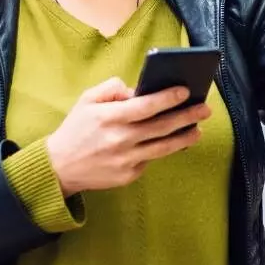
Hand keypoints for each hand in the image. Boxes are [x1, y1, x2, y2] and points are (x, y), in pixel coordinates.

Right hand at [45, 77, 210, 194]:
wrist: (59, 168)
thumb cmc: (75, 129)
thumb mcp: (86, 100)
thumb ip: (111, 89)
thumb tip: (137, 89)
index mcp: (108, 117)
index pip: (145, 106)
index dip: (167, 98)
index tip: (185, 91)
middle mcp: (119, 139)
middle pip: (161, 127)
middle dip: (186, 116)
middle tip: (205, 109)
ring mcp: (125, 160)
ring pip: (163, 147)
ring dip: (184, 137)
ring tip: (198, 129)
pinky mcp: (128, 175)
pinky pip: (151, 159)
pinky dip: (165, 150)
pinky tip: (177, 142)